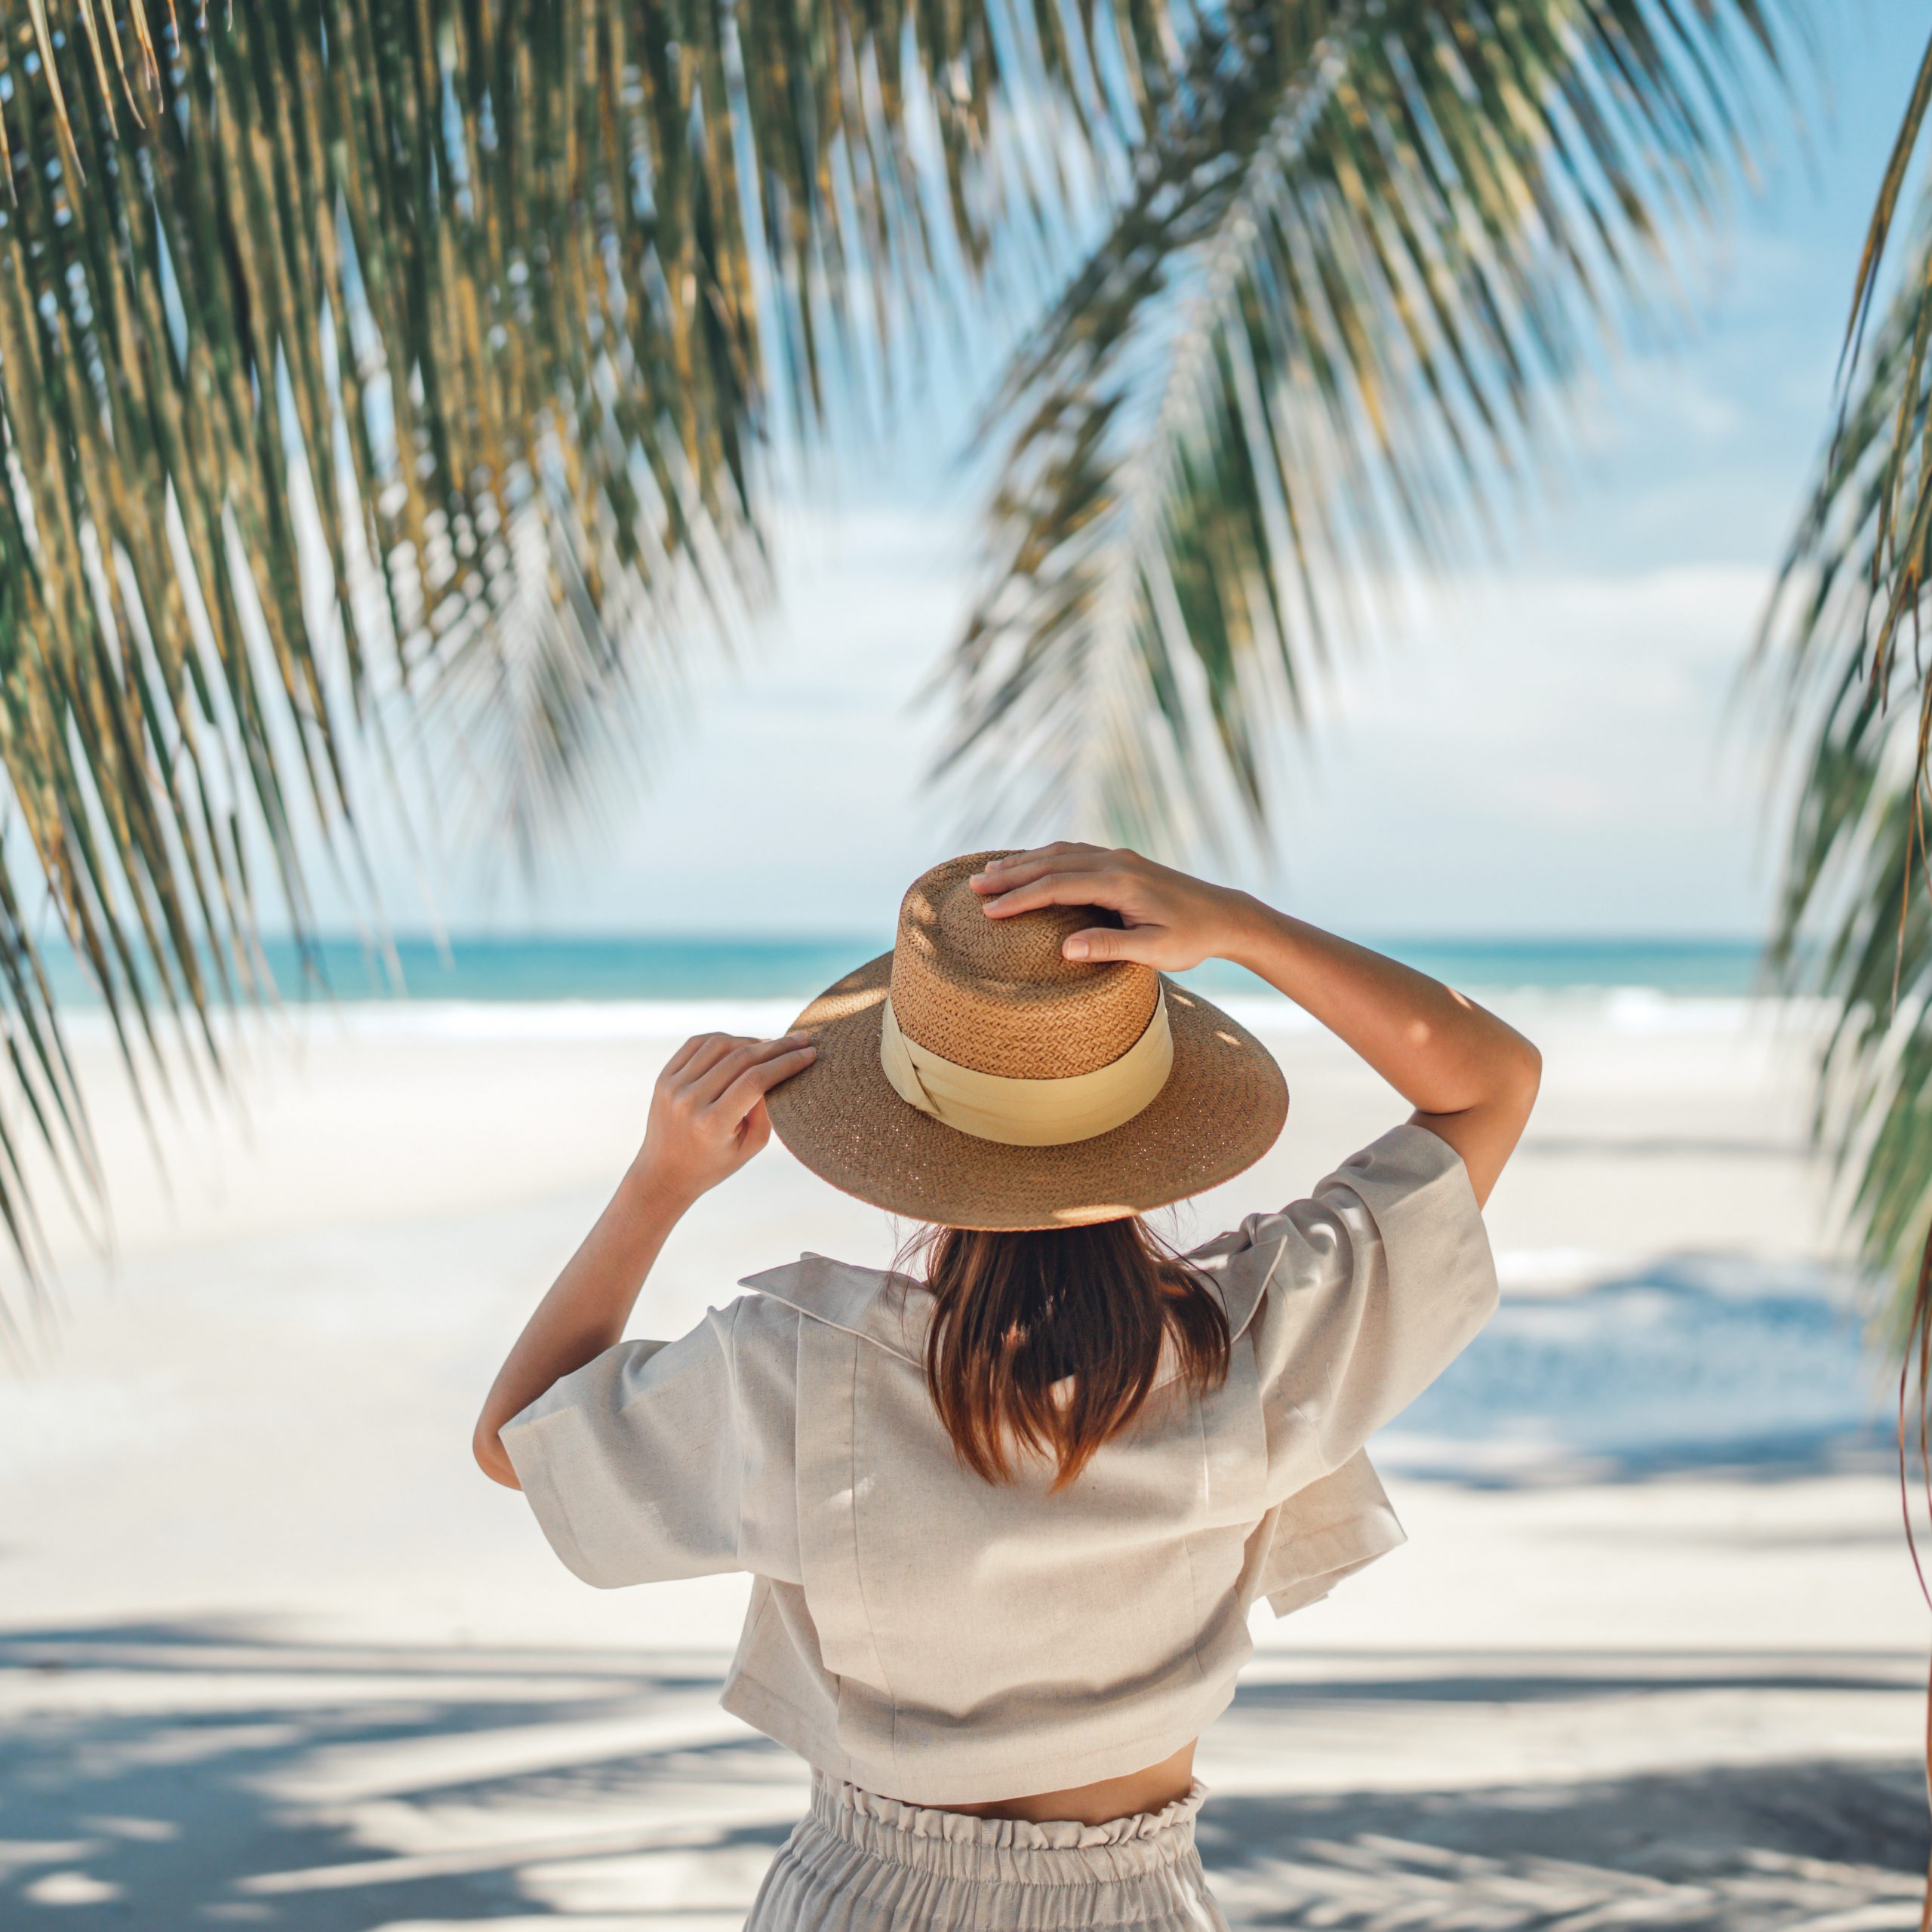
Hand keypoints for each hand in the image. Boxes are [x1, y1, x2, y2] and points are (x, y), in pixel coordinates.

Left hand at [632, 1032, 815, 1201]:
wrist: (663, 1173)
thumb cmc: (714, 1164)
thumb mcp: (749, 1147)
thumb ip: (767, 1110)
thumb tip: (779, 1069)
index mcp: (712, 1123)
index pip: (756, 1080)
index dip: (786, 1063)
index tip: (810, 1054)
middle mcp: (689, 1101)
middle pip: (740, 1058)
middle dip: (776, 1046)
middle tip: (800, 1040)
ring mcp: (673, 1086)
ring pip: (719, 1044)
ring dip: (750, 1040)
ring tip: (770, 1046)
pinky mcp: (664, 1077)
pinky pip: (697, 1043)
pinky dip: (723, 1039)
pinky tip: (740, 1044)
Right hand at [970, 844, 1253, 971]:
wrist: (1226, 915)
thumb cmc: (1193, 938)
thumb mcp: (1156, 951)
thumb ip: (1111, 947)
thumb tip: (1065, 949)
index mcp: (1120, 883)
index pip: (1056, 886)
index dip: (1020, 899)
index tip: (989, 911)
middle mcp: (1116, 862)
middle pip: (1051, 863)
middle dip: (1010, 874)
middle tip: (973, 886)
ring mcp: (1119, 857)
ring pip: (1060, 853)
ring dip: (1023, 861)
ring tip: (990, 872)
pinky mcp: (1123, 861)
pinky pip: (1075, 852)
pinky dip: (1045, 857)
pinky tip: (1031, 864)